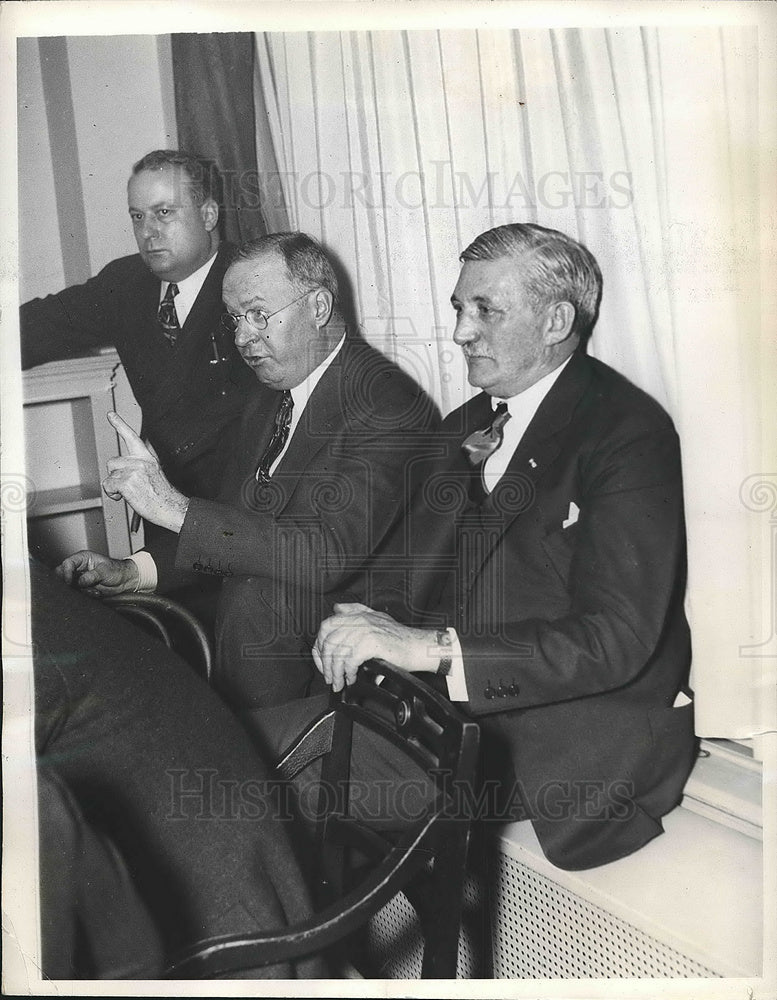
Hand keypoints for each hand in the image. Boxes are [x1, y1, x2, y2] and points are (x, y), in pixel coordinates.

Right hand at [55, 550, 138, 596]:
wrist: (125, 581)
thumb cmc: (117, 570)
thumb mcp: (104, 571)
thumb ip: (90, 576)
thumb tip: (80, 582)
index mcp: (82, 558)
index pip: (67, 564)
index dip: (66, 573)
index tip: (69, 581)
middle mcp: (79, 568)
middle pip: (63, 575)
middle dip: (70, 583)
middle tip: (80, 587)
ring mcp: (80, 579)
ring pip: (69, 587)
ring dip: (80, 590)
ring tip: (94, 590)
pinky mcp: (83, 588)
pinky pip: (77, 593)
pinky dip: (85, 595)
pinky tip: (96, 592)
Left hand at [102, 412, 188, 532]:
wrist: (170, 507)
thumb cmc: (162, 495)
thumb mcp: (154, 474)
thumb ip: (139, 466)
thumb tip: (125, 470)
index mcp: (147, 458)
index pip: (132, 437)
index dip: (120, 424)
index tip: (111, 414)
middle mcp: (140, 461)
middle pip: (113, 462)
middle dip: (115, 475)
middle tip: (128, 485)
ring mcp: (133, 471)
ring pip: (110, 476)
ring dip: (115, 487)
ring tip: (130, 493)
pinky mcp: (126, 482)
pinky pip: (108, 485)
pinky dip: (112, 494)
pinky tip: (125, 497)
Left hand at [312, 603, 436, 691]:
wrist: (418, 646)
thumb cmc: (399, 637)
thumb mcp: (376, 617)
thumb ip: (355, 610)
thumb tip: (337, 608)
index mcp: (357, 615)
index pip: (326, 626)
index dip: (320, 646)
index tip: (322, 661)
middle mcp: (359, 621)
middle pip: (328, 641)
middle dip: (325, 663)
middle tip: (330, 676)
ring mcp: (365, 631)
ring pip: (338, 653)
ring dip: (336, 672)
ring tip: (339, 682)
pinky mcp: (372, 644)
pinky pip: (350, 661)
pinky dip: (349, 673)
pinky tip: (353, 678)